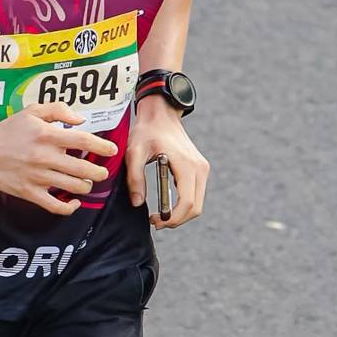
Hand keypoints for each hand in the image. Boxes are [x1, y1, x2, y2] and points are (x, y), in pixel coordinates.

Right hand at [0, 106, 117, 212]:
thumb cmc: (9, 129)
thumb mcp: (32, 111)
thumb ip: (58, 110)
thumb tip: (81, 120)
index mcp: (47, 135)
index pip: (83, 141)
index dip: (102, 146)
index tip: (112, 150)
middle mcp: (45, 157)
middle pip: (83, 168)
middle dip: (99, 171)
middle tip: (102, 171)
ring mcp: (38, 177)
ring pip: (74, 186)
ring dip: (86, 185)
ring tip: (87, 181)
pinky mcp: (30, 193)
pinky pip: (56, 206)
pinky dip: (70, 207)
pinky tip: (75, 202)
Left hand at [124, 95, 207, 228]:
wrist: (161, 114)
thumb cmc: (146, 131)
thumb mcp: (134, 152)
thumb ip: (135, 177)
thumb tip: (138, 203)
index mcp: (186, 164)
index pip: (187, 202)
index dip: (172, 218)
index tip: (155, 221)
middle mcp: (199, 168)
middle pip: (196, 208)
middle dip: (177, 220)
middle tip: (156, 222)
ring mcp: (202, 169)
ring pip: (198, 204)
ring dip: (181, 215)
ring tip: (160, 215)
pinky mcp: (200, 169)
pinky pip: (196, 195)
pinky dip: (184, 205)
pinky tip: (167, 204)